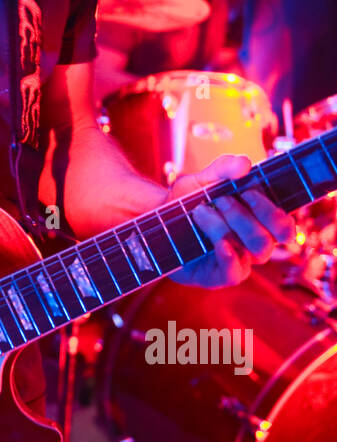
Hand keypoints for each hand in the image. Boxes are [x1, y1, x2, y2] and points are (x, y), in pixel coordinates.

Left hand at [167, 155, 294, 288]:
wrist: (156, 218)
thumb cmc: (187, 199)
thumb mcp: (203, 179)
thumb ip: (224, 169)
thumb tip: (245, 164)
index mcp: (258, 223)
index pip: (284, 227)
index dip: (273, 213)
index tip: (249, 192)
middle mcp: (252, 246)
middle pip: (267, 241)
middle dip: (243, 217)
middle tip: (220, 200)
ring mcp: (236, 263)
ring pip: (250, 253)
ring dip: (226, 228)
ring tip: (200, 212)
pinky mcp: (216, 276)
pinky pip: (234, 274)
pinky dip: (230, 257)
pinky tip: (219, 243)